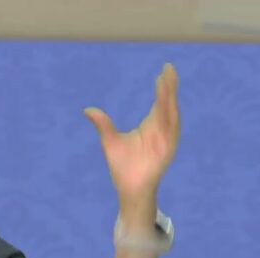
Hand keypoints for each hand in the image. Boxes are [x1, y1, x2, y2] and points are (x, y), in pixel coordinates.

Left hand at [84, 63, 179, 203]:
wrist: (129, 188)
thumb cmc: (122, 166)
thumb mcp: (109, 141)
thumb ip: (102, 124)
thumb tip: (87, 109)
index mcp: (150, 125)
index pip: (159, 102)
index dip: (162, 87)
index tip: (162, 71)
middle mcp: (160, 130)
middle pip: (167, 104)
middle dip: (169, 87)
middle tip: (168, 68)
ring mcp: (165, 140)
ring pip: (170, 115)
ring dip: (170, 100)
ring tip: (169, 83)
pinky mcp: (167, 151)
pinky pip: (171, 133)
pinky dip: (172, 120)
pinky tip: (171, 107)